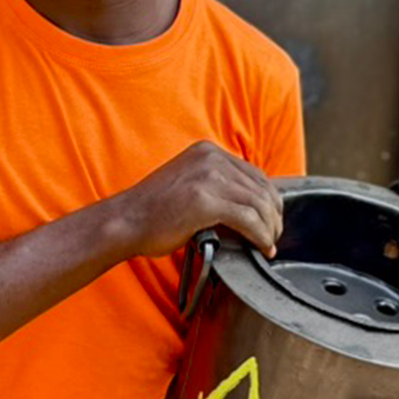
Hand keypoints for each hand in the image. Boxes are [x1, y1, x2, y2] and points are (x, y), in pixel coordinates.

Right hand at [115, 141, 283, 258]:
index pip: (255, 174)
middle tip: (273, 236)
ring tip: (268, 245)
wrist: (125, 221)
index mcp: (207, 151)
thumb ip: (216, 184)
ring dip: (270, 228)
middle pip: (261, 187)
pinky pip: (249, 220)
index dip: (269, 199)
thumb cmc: (153, 210)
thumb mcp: (188, 182)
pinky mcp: (206, 201)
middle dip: (273, 215)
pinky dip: (261, 236)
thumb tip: (250, 205)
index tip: (271, 219)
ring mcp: (209, 177)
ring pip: (259, 204)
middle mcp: (211, 158)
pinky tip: (261, 247)